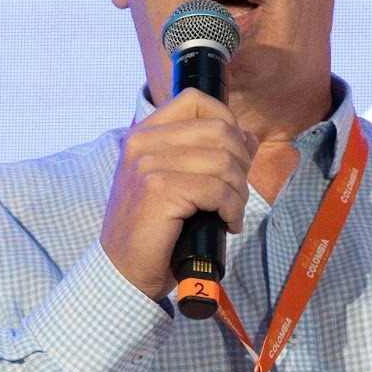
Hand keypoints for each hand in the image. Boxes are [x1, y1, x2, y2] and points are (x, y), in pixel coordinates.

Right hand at [100, 89, 256, 300]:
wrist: (123, 270)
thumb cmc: (153, 229)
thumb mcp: (174, 182)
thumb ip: (204, 154)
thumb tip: (248, 137)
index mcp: (143, 134)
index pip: (195, 100)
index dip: (227, 122)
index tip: (235, 154)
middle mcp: (142, 142)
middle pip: (218, 130)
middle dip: (241, 162)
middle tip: (236, 192)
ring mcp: (149, 165)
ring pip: (224, 161)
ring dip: (239, 191)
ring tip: (230, 211)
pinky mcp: (160, 190)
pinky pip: (218, 190)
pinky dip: (233, 209)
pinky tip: (227, 223)